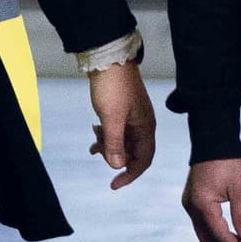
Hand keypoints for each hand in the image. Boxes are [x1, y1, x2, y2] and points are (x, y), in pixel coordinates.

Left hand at [87, 62, 156, 186]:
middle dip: (114, 155)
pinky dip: (106, 135)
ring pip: (122, 143)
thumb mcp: (111, 118)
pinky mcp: (123, 112)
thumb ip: (114, 143)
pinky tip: (95, 132)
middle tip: (97, 147)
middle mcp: (143, 125)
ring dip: (108, 145)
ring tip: (94, 140)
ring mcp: (133, 118)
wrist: (107, 57)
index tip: (114, 184)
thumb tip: (116, 166)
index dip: (130, 175)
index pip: (144, 160)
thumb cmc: (112, 85)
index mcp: (146, 127)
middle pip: (132, 153)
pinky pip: (117, 132)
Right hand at [182, 157, 240, 241]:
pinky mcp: (192, 201)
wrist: (213, 139)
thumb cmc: (229, 161)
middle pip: (208, 240)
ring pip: (204, 235)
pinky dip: (215, 234)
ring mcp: (189, 204)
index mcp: (203, 205)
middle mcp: (192, 207)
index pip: (219, 236)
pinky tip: (231, 236)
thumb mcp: (240, 188)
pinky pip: (202, 225)